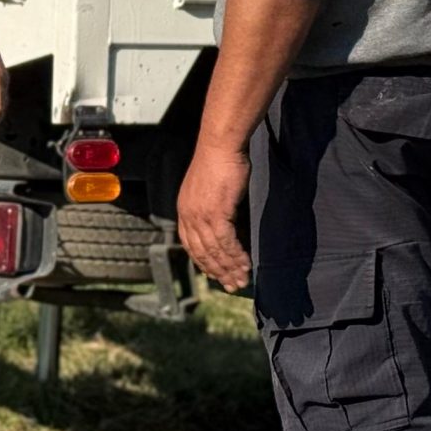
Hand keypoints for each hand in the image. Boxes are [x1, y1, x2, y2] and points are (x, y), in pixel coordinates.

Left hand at [176, 144, 252, 292]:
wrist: (220, 144)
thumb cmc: (219, 160)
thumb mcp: (207, 187)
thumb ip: (210, 206)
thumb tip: (222, 221)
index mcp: (184, 210)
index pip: (191, 245)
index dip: (203, 262)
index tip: (214, 275)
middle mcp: (189, 216)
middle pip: (202, 253)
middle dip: (218, 272)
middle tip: (232, 286)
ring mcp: (201, 216)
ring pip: (215, 251)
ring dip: (230, 269)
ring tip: (242, 281)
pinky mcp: (217, 213)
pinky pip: (227, 243)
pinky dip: (237, 257)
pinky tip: (246, 265)